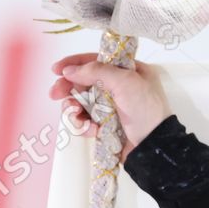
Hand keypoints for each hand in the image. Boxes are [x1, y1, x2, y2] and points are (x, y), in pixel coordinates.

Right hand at [48, 53, 171, 159]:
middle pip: (84, 82)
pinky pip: (85, 121)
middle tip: (55, 94)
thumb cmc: (146, 111)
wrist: (153, 147)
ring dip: (73, 109)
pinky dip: (84, 125)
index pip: (97, 61)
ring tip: (76, 114)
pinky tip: (92, 130)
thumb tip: (70, 70)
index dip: (75, 63)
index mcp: (130, 72)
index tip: (57, 69)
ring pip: (81, 102)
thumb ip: (97, 71)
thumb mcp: (126, 82)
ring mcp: (112, 107)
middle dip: (68, 88)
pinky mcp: (105, 124)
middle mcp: (120, 87)